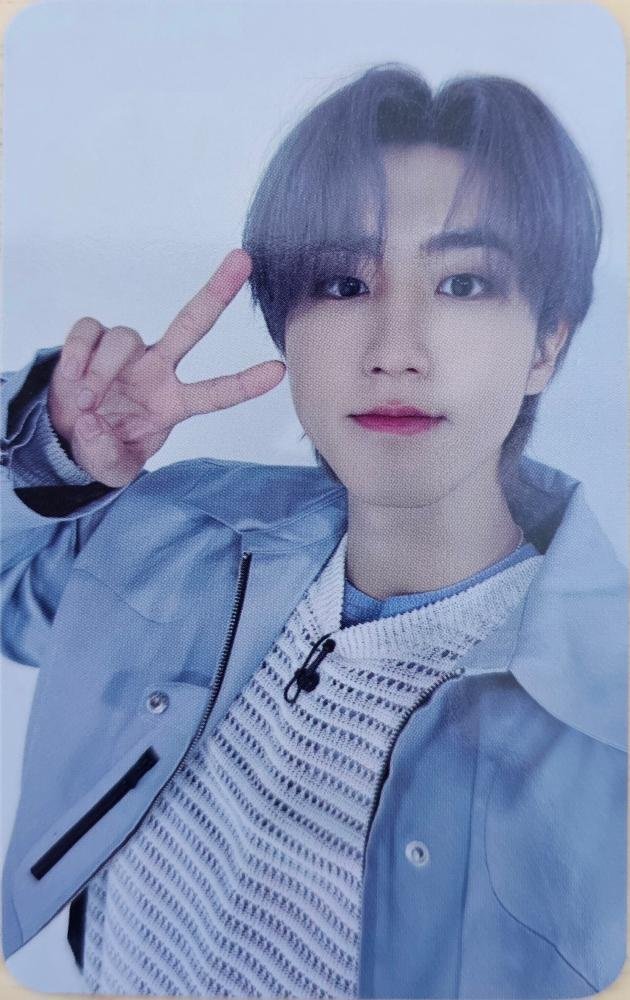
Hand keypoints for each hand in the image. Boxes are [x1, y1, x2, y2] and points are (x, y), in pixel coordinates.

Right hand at [48, 250, 285, 486]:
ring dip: (101, 372)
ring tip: (86, 403)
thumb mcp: (112, 468)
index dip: (246, 383)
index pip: (216, 392)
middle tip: (243, 260)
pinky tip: (71, 380)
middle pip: (191, 324)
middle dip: (218, 292)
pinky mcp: (93, 340)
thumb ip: (106, 456)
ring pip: (123, 338)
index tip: (279, 370)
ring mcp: (128, 352)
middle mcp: (157, 369)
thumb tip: (94, 425)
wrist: (67, 435)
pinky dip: (76, 356)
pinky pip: (88, 332)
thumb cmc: (103, 446)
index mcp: (174, 402)